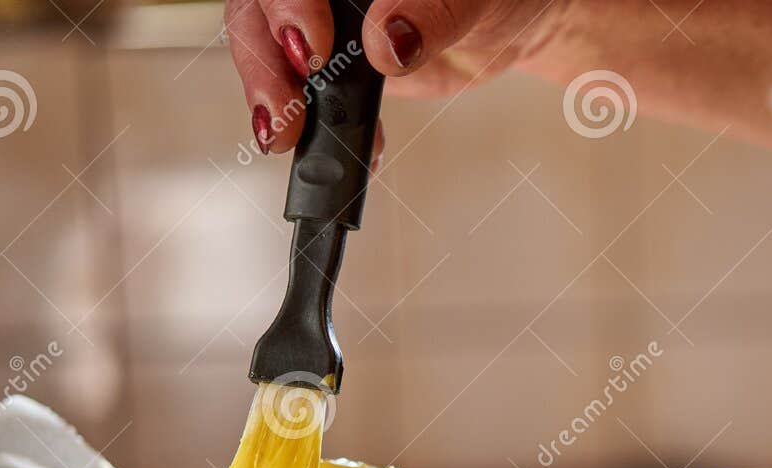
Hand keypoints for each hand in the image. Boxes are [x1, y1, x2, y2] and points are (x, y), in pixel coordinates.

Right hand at [225, 0, 570, 153]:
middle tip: (285, 115)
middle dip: (264, 64)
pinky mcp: (338, 64)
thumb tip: (387, 42)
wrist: (514, 24)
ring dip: (277, 102)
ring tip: (291, 140)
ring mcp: (325, 21)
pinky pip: (307, 93)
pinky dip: (320, 128)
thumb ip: (431, 13)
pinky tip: (345, 150)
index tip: (314, 52)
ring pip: (270, 52)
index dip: (285, 7)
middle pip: (258, 12)